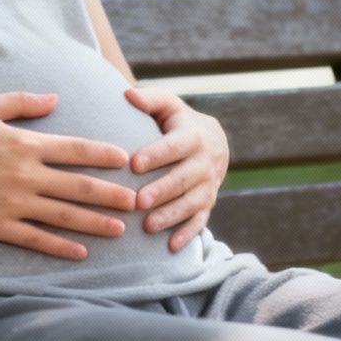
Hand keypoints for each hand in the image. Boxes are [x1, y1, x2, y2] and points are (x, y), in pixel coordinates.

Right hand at [0, 91, 141, 260]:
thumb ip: (22, 103)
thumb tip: (54, 98)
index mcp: (24, 143)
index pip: (76, 149)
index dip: (104, 154)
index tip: (127, 159)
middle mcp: (25, 175)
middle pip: (79, 186)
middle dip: (113, 193)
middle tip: (140, 200)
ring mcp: (12, 203)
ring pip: (64, 216)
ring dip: (96, 222)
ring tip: (120, 229)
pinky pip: (36, 239)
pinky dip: (60, 247)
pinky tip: (80, 252)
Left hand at [124, 85, 228, 252]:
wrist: (213, 141)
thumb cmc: (177, 122)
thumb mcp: (167, 105)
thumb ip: (149, 99)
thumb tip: (127, 94)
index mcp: (193, 136)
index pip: (174, 146)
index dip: (155, 154)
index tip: (133, 163)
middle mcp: (205, 162)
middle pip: (184, 178)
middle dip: (162, 190)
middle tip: (137, 201)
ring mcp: (209, 185)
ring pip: (192, 202)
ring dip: (171, 215)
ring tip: (147, 226)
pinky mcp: (208, 203)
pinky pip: (200, 221)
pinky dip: (187, 234)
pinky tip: (170, 246)